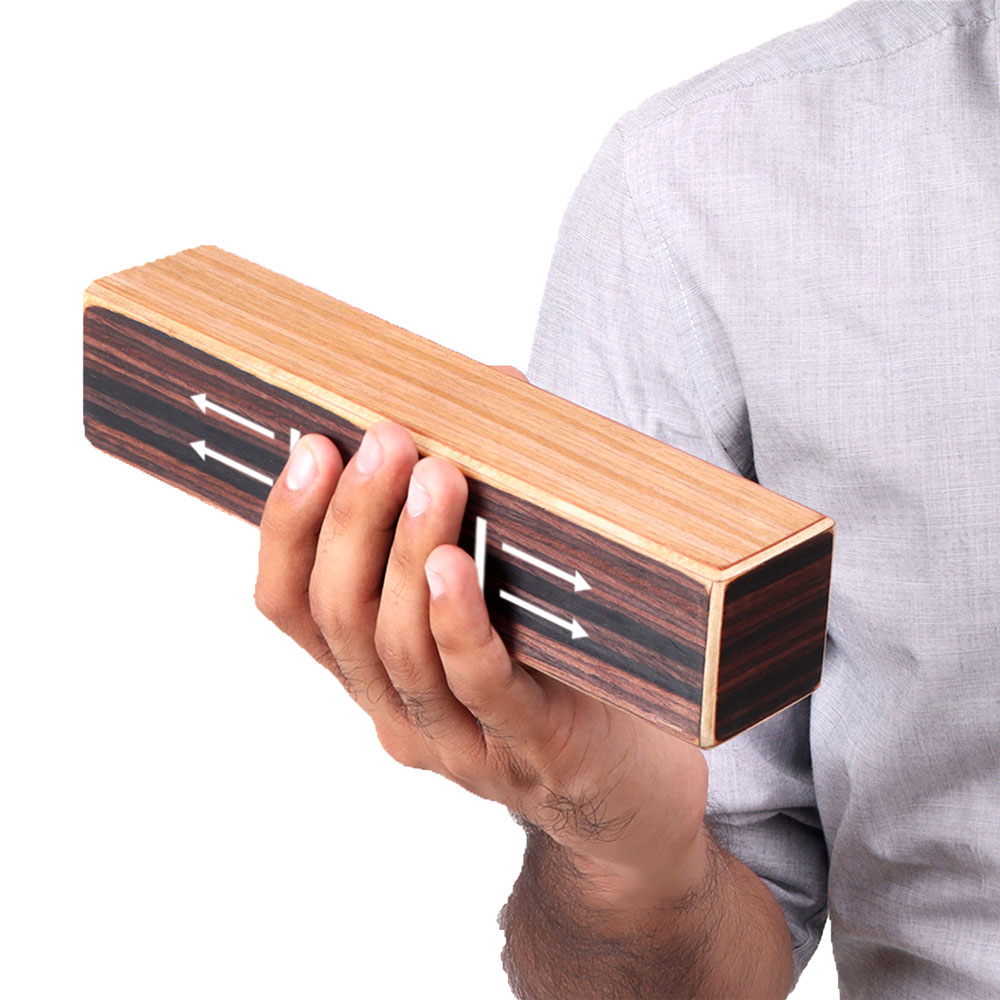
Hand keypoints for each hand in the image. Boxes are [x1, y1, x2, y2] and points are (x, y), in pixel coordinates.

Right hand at [254, 417, 710, 906]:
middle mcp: (397, 709)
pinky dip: (455, 623)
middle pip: (338, 617)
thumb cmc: (564, 667)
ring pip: (397, 649)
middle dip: (351, 522)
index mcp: (373, 668)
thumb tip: (493, 386)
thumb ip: (488, 496)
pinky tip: (456, 567)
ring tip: (433, 477)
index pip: (290, 604)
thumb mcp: (509, 584)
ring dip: (404, 555)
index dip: (286, 527)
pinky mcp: (528, 749)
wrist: (633, 792)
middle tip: (384, 442)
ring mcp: (457, 741)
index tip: (310, 446)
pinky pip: (477, 687)